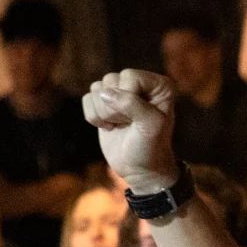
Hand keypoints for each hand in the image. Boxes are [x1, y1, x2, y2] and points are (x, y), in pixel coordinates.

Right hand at [83, 70, 180, 193]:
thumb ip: (131, 104)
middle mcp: (140, 83)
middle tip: (128, 123)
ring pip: (97, 89)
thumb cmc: (150, 148)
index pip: (129, 76)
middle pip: (111, 81)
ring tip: (120, 125)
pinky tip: (110, 127)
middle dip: (114, 108)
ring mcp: (121, 91)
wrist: (140, 170)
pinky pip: (87, 99)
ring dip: (104, 114)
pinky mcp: (104, 102)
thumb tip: (104, 93)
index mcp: (159, 85)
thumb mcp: (150, 126)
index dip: (127, 99)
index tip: (137, 119)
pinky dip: (94, 117)